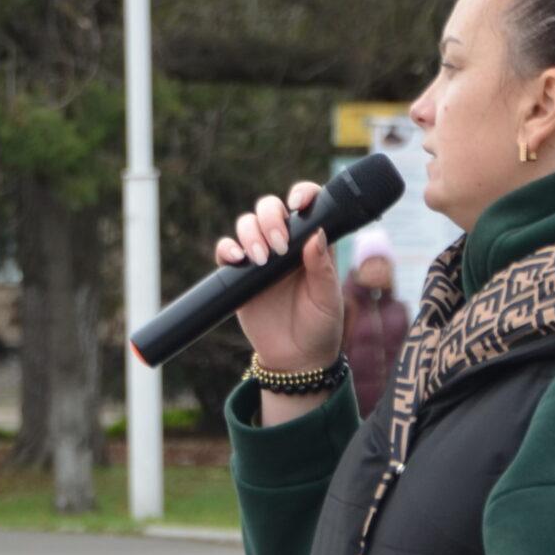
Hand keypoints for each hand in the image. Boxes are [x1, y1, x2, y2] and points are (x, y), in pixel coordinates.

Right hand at [211, 181, 341, 373]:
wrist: (296, 361)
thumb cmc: (320, 327)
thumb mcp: (328, 299)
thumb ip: (323, 268)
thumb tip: (316, 234)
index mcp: (312, 244)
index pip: (307, 206)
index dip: (303, 194)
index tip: (299, 202)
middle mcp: (285, 244)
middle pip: (270, 209)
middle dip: (270, 218)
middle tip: (278, 246)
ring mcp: (260, 258)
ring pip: (247, 225)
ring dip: (250, 234)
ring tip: (261, 260)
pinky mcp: (239, 276)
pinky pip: (226, 251)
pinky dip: (227, 249)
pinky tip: (237, 259)